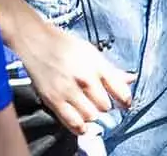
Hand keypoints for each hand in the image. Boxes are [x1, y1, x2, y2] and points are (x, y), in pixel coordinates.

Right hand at [16, 21, 134, 134]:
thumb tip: (131, 79)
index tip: (121, 101)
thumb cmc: (63, 44)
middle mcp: (84, 79)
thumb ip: (111, 70)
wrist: (34, 40)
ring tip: (85, 107)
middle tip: (95, 99)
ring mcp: (68, 91)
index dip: (124, 100)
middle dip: (102, 105)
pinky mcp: (53, 100)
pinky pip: (73, 123)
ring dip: (90, 114)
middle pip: (105, 107)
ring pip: (91, 117)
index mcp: (96, 66)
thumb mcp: (91, 52)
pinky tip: (80, 122)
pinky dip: (80, 127)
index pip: (121, 93)